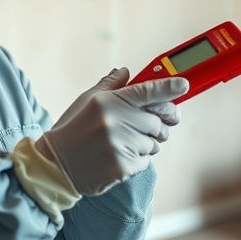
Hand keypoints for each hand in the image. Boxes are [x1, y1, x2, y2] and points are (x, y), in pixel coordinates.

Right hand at [37, 68, 188, 195]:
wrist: (56, 164)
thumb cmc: (72, 129)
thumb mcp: (87, 101)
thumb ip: (110, 86)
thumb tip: (127, 72)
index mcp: (109, 102)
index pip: (146, 91)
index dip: (169, 88)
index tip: (184, 85)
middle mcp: (116, 122)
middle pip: (157, 121)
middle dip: (158, 124)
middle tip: (150, 127)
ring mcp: (120, 145)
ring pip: (153, 143)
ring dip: (146, 144)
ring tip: (123, 144)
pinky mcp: (123, 167)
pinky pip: (145, 161)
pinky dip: (137, 160)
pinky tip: (118, 157)